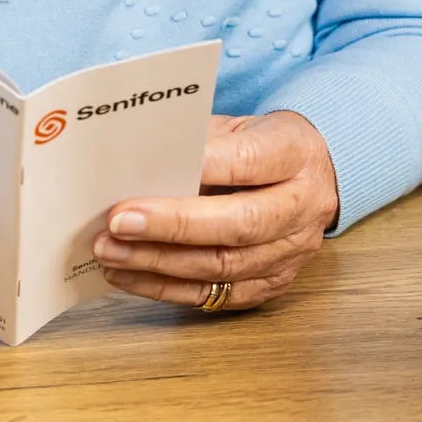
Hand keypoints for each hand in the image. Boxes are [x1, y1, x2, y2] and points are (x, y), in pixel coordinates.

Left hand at [92, 111, 339, 311]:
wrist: (311, 176)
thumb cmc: (262, 147)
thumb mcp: (239, 127)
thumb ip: (200, 143)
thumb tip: (138, 165)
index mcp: (297, 154)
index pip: (248, 161)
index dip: (200, 169)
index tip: (148, 171)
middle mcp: (303, 206)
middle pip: (240, 224)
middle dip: (173, 225)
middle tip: (118, 222)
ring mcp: (292, 251)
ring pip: (224, 267)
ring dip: (159, 262)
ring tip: (111, 251)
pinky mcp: (274, 283)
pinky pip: (215, 295)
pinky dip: (165, 288)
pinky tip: (129, 275)